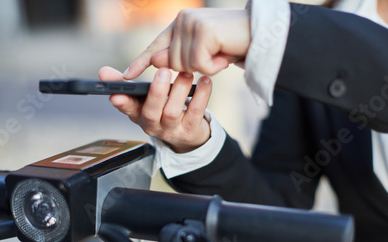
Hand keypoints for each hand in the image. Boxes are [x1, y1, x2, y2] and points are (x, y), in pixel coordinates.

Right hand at [99, 66, 211, 152]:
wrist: (186, 133)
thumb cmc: (161, 109)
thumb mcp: (141, 98)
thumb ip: (124, 83)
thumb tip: (102, 72)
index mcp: (138, 114)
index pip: (127, 108)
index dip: (121, 102)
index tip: (115, 95)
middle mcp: (152, 124)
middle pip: (151, 112)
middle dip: (156, 93)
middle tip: (162, 71)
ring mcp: (172, 129)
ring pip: (173, 112)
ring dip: (179, 90)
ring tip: (186, 72)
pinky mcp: (190, 129)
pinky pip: (196, 113)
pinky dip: (201, 96)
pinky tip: (205, 81)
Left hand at [123, 8, 250, 78]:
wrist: (261, 35)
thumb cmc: (231, 44)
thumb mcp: (202, 54)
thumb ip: (178, 57)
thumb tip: (156, 62)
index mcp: (180, 24)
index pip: (156, 46)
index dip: (140, 62)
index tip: (126, 76)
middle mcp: (183, 19)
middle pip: (171, 63)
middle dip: (192, 68)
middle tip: (214, 57)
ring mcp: (192, 23)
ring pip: (184, 66)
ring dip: (205, 67)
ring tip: (221, 54)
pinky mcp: (203, 31)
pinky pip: (199, 65)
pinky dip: (213, 67)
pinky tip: (224, 56)